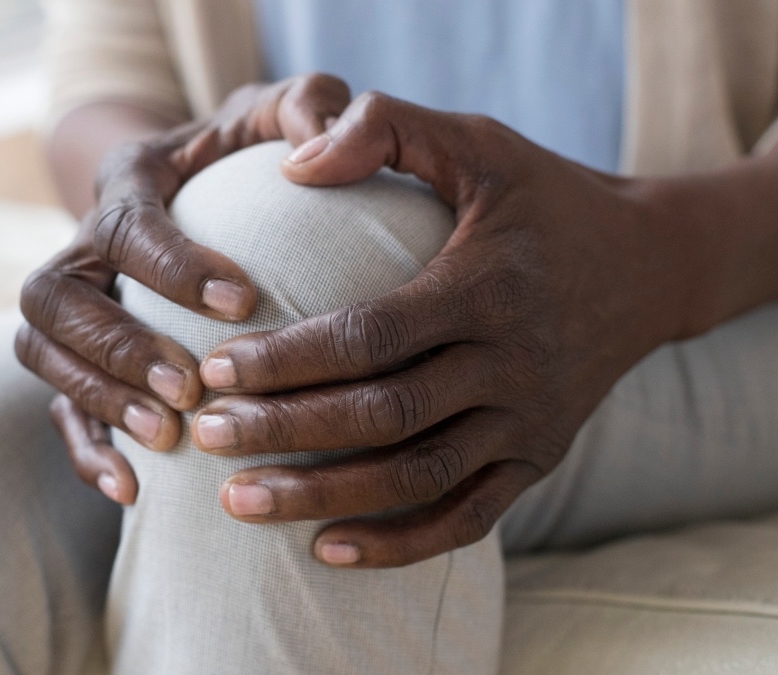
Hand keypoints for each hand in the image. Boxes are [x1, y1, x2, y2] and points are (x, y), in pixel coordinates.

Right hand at [17, 75, 351, 503]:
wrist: (201, 186)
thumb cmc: (250, 155)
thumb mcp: (281, 114)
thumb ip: (309, 106)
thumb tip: (317, 155)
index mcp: (128, 182)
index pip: (127, 225)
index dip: (174, 266)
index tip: (245, 302)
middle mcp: (82, 245)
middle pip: (53, 296)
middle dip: (118, 346)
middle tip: (191, 387)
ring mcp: (73, 306)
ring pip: (39, 352)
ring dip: (96, 398)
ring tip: (164, 437)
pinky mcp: (79, 356)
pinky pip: (57, 406)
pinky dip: (86, 448)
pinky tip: (134, 489)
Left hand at [190, 91, 705, 566]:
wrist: (651, 264)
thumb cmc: (543, 199)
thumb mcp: (476, 142)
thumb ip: (385, 130)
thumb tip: (292, 165)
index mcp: (485, 286)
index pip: (372, 335)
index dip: (289, 359)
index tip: (215, 369)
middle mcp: (512, 363)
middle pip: (384, 415)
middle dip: (286, 432)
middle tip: (206, 437)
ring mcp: (529, 421)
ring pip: (417, 478)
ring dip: (326, 498)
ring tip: (239, 503)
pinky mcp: (538, 460)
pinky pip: (468, 519)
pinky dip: (400, 544)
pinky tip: (328, 551)